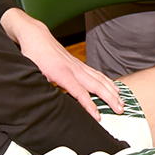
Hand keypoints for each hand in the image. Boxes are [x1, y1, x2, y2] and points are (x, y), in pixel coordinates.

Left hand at [0, 8, 122, 117]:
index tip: (97, 117)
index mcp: (61, 73)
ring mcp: (78, 66)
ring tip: (122, 102)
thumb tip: (46, 102)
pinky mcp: (79, 64)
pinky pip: (97, 74)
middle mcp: (73, 69)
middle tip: (120, 110)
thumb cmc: (33, 55)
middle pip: (96, 85)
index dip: (89, 105)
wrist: (36, 37)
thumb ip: (41, 88)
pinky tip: (115, 88)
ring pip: (100, 79)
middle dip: (110, 98)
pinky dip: (108, 82)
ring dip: (112, 91)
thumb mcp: (32, 73)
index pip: (79, 92)